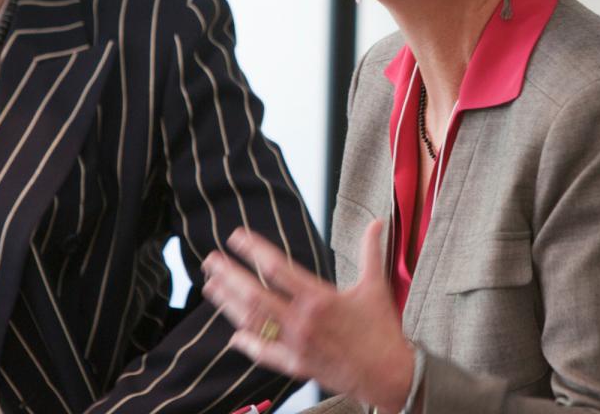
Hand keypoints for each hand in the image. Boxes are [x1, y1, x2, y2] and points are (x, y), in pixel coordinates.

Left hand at [201, 220, 414, 412]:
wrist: (388, 375)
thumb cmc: (382, 331)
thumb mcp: (377, 286)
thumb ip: (371, 252)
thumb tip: (377, 222)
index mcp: (320, 298)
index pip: (278, 268)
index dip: (253, 250)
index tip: (237, 237)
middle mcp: (302, 321)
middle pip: (256, 295)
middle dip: (230, 275)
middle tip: (212, 260)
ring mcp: (296, 345)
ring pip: (254, 322)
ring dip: (230, 303)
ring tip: (212, 287)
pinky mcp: (297, 366)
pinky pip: (265, 354)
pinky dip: (247, 343)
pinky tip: (234, 335)